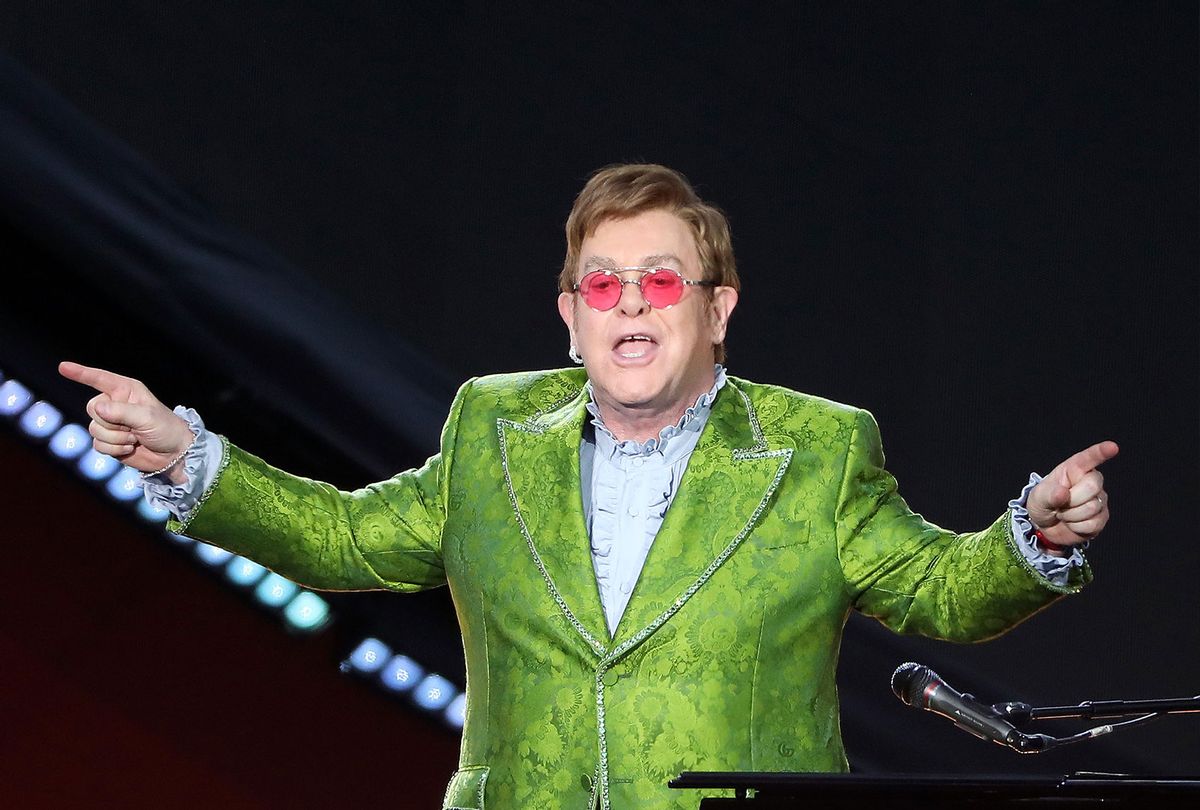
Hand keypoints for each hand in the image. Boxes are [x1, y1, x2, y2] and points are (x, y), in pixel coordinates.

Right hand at [58, 361, 194, 482]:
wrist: (173, 454)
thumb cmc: (166, 429)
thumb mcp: (147, 417)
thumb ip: (122, 411)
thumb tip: (97, 408)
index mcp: (126, 390)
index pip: (100, 379)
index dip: (81, 373)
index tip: (63, 367)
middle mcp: (115, 404)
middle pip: (92, 408)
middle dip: (112, 421)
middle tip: (134, 427)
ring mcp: (111, 423)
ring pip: (94, 429)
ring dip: (116, 438)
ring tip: (135, 437)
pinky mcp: (109, 441)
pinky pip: (98, 444)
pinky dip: (114, 449)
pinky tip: (130, 447)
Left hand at [1026, 441, 1118, 550]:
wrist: (1045, 527)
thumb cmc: (1043, 503)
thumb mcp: (1038, 497)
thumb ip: (1049, 494)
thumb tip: (1062, 493)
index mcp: (1073, 470)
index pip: (1088, 458)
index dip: (1100, 452)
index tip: (1112, 447)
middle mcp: (1090, 481)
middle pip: (1092, 485)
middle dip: (1072, 499)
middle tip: (1060, 504)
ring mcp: (1099, 499)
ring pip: (1092, 507)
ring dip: (1071, 515)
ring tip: (1064, 513)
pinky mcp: (1102, 517)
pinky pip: (1092, 523)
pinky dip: (1076, 527)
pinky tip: (1072, 523)